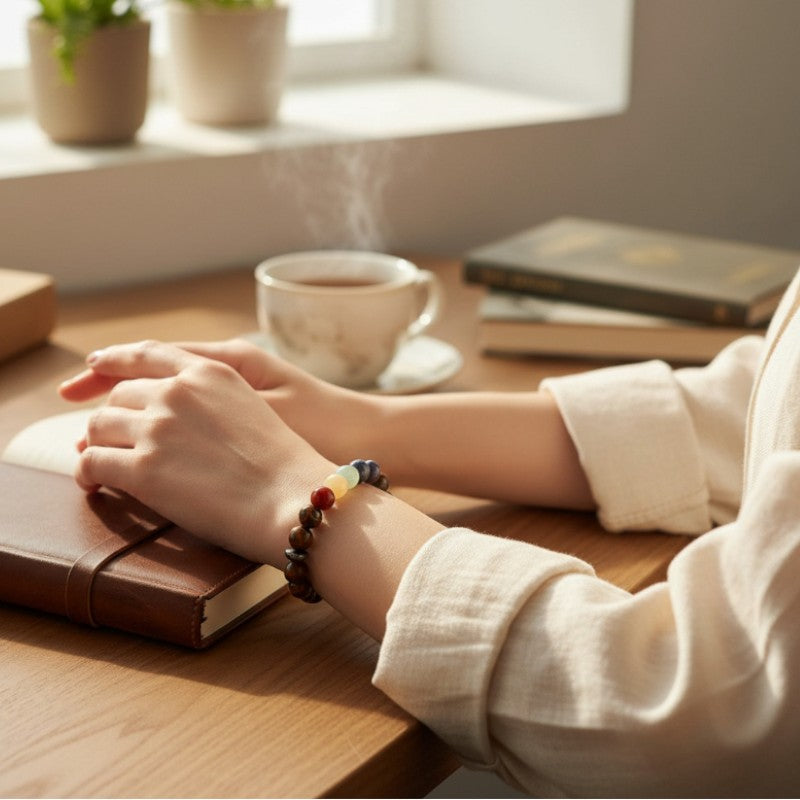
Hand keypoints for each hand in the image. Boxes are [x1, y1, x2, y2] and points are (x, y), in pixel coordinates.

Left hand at [59, 340, 331, 564]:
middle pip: (119, 395)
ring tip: (101, 465)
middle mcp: (178, 392)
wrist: (293, 498)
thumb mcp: (256, 404)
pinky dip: (87, 473)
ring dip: (97, 445)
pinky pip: (94, 463)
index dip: (115, 360)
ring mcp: (158, 428)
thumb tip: (176, 412)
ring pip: (99, 426)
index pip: (149, 354)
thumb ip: (213, 396)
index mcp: (209, 372)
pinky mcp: (145, 468)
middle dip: (112, 418)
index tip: (94, 366)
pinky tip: (95, 484)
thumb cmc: (284, 463)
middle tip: (110, 441)